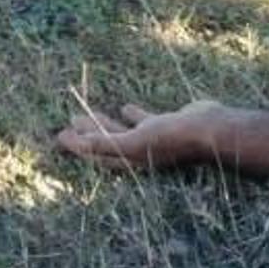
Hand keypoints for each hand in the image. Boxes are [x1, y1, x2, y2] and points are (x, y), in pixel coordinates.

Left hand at [56, 100, 225, 169]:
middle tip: (70, 121)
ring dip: (104, 123)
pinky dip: (131, 115)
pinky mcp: (164, 125)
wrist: (209, 129)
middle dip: (87, 134)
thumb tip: (74, 142)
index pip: (97, 155)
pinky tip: (124, 107)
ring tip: (88, 113)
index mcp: (131, 160)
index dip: (78, 147)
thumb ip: (104, 142)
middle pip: (106, 144)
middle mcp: (140, 153)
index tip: (60, 136)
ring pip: (122, 131)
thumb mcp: (134, 142)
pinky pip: (142, 120)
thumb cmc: (172, 139)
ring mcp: (153, 139)